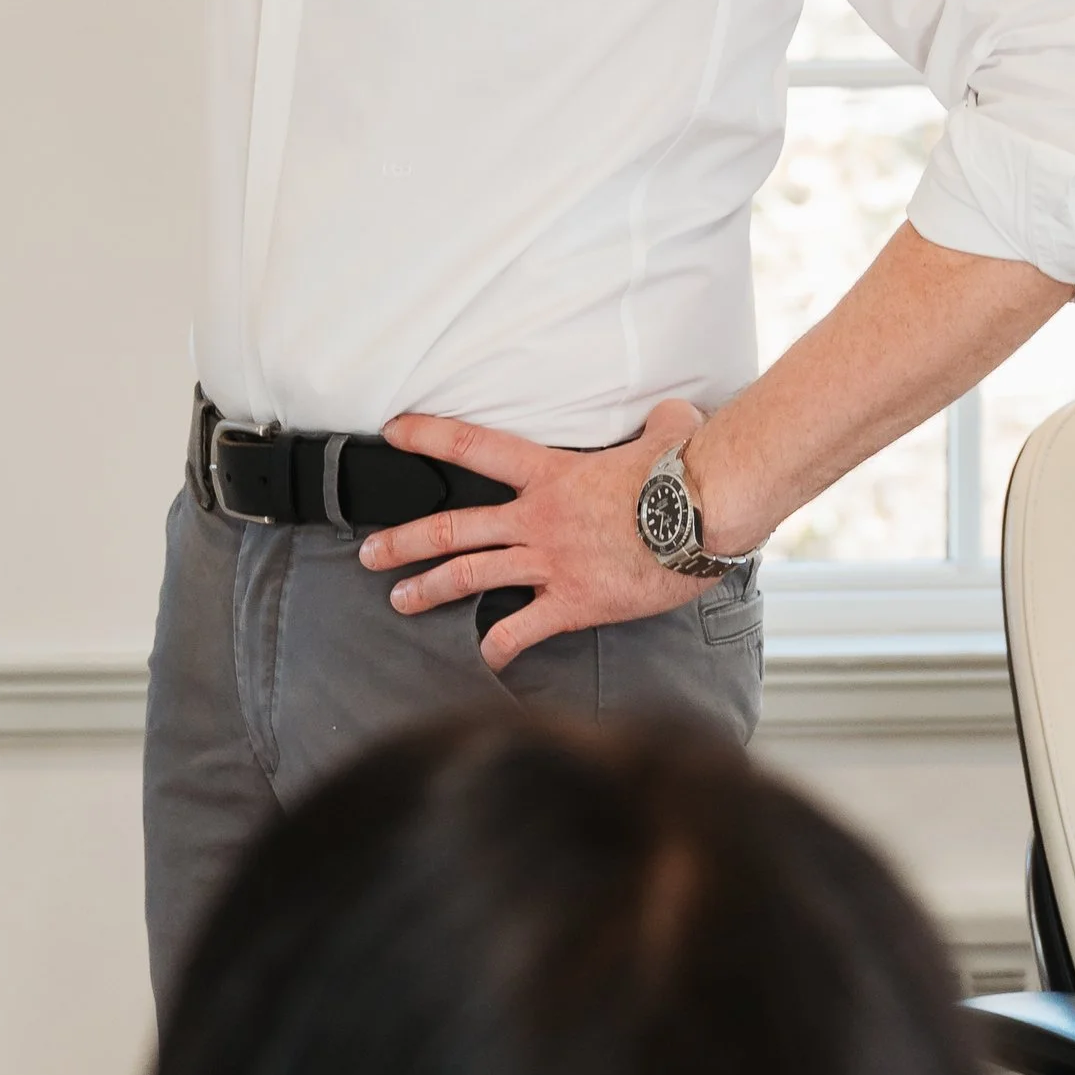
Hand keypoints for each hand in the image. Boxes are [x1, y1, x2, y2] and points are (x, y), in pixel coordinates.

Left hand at [357, 398, 731, 671]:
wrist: (705, 513)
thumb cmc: (689, 471)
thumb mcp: (669, 434)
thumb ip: (659, 426)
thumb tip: (674, 418)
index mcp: (550, 473)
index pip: (472, 447)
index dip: (427, 437)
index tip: (393, 433)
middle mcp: (537, 517)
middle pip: (454, 527)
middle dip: (404, 541)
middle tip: (369, 553)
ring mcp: (551, 561)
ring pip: (470, 575)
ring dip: (429, 590)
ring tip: (400, 601)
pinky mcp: (574, 601)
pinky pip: (523, 628)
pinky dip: (499, 645)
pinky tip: (486, 656)